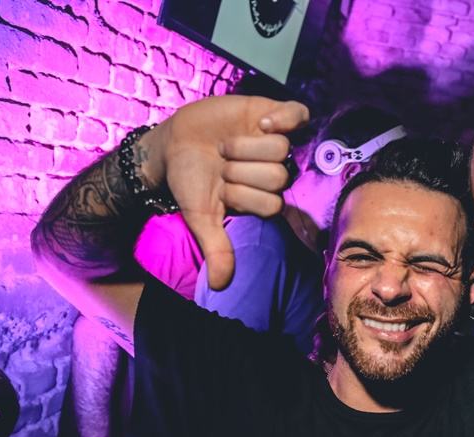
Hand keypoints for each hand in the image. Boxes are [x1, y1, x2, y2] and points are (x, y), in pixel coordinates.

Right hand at [141, 96, 309, 290]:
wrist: (174, 145)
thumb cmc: (191, 182)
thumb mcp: (201, 217)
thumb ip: (217, 248)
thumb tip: (220, 285)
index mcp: (265, 199)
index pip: (273, 205)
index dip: (244, 197)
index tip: (221, 190)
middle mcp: (275, 172)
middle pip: (279, 176)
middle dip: (242, 171)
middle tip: (222, 166)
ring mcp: (276, 142)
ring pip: (282, 149)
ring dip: (246, 147)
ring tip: (226, 146)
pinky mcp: (272, 113)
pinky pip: (299, 114)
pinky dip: (283, 118)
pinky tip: (260, 122)